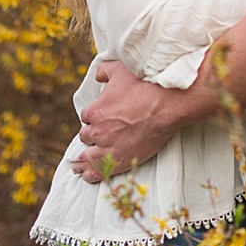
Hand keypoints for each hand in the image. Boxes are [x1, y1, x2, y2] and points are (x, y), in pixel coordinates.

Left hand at [68, 59, 184, 183]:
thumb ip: (104, 70)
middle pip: (87, 136)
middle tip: (100, 134)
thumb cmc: (145, 85)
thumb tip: (98, 75)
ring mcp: (108, 147)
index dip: (94, 116)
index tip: (102, 117)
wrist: (167, 105)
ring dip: (84, 157)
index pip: (87, 116)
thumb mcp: (121, 70)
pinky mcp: (120, 160)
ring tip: (79, 163)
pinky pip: (98, 171)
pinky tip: (87, 175)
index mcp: (95, 111)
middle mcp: (98, 131)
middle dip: (93, 134)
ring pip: (88, 156)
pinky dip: (90, 173)